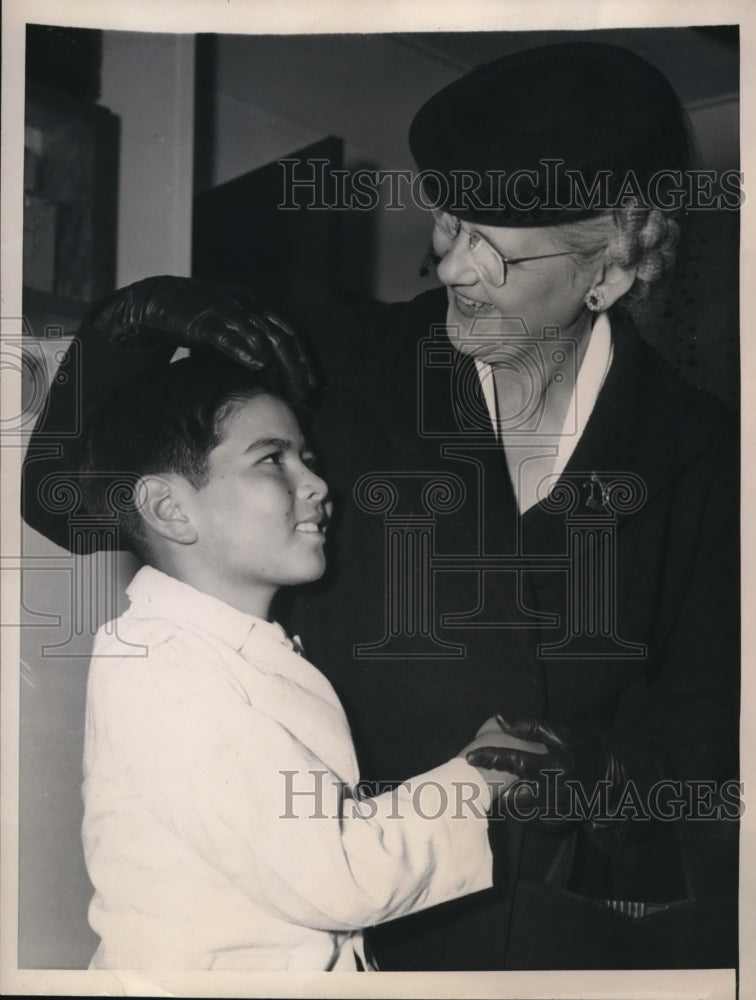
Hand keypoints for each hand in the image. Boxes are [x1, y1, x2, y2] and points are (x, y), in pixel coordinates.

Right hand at [90, 275, 316, 400]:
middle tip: (306, 393)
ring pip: (261, 338)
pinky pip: (228, 336)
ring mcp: (226, 310)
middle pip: (281, 337)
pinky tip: (257, 366)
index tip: (313, 384)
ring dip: (277, 365)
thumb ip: (250, 343)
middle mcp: (246, 304)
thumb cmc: (197, 322)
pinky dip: (244, 351)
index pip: (289, 332)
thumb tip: (270, 370)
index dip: (304, 359)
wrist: (157, 304)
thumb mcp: (230, 330)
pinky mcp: (205, 320)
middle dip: (297, 368)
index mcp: (256, 304)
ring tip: (286, 389)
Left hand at [466, 717, 625, 840]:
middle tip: (491, 776)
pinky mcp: (556, 824)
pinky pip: (529, 817)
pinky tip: (527, 794)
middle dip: (499, 787)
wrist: (614, 782)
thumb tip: (499, 718)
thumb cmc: (584, 749)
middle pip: (513, 796)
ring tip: (510, 784)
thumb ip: (531, 727)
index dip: (492, 759)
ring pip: (519, 809)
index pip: (517, 763)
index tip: (469, 757)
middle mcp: (555, 792)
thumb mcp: (563, 733)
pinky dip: (523, 806)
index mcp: (555, 766)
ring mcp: (556, 812)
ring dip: (510, 797)